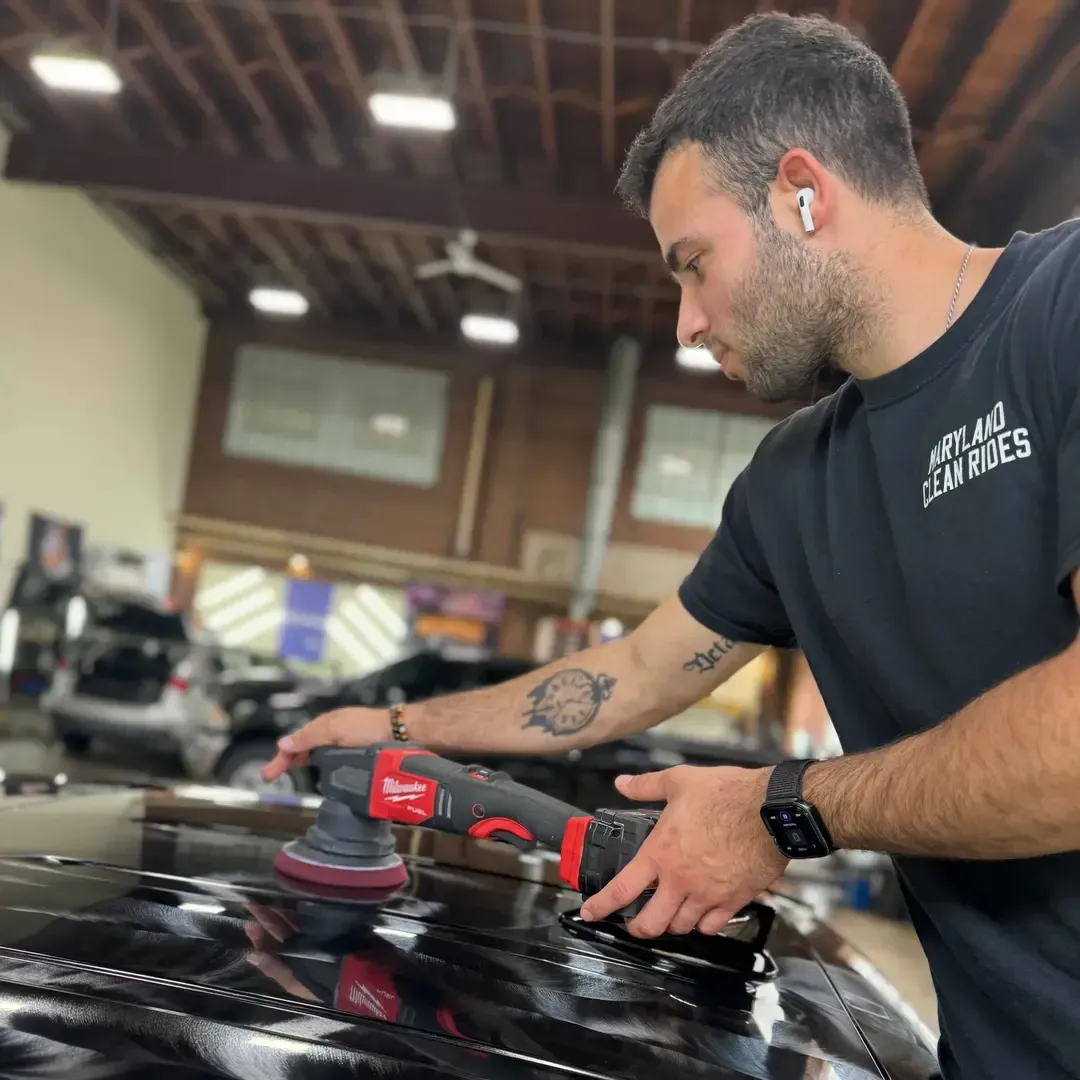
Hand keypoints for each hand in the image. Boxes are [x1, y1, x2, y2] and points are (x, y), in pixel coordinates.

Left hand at [243, 903, 318, 1001]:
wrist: (352, 976)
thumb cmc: (319, 983)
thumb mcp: (293, 981)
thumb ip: (273, 968)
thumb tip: (250, 955)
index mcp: (287, 966)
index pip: (269, 949)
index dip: (259, 937)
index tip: (249, 924)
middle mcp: (296, 951)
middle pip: (278, 934)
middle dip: (265, 921)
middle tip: (252, 906)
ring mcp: (310, 939)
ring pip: (291, 924)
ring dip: (280, 914)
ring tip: (268, 903)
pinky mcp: (323, 930)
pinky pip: (306, 920)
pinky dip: (298, 913)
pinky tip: (290, 904)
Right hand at [261, 707, 391, 781]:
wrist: (399, 732)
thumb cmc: (368, 728)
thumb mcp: (334, 730)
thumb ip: (309, 737)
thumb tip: (283, 743)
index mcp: (324, 725)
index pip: (295, 742)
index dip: (281, 757)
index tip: (268, 774)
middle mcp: (331, 734)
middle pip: (302, 748)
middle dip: (285, 760)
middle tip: (270, 776)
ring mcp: (342, 743)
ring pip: (315, 755)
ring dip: (300, 763)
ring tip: (288, 774)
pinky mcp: (354, 754)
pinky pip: (330, 760)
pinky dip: (319, 767)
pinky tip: (318, 775)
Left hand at [579, 765, 787, 937]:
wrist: (770, 810)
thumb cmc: (726, 794)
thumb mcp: (679, 780)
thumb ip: (646, 785)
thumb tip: (622, 784)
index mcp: (660, 853)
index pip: (622, 889)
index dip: (601, 906)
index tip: (590, 912)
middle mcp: (680, 881)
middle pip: (650, 924)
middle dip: (637, 927)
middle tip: (634, 923)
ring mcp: (707, 894)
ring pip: (681, 927)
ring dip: (671, 924)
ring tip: (669, 913)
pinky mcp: (733, 901)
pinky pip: (712, 926)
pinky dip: (703, 925)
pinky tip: (701, 914)